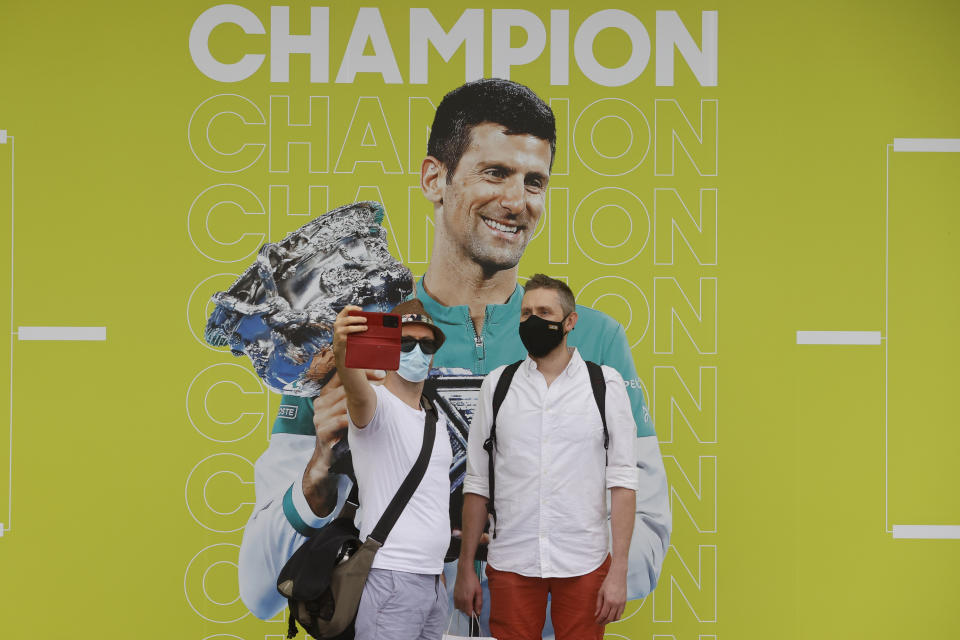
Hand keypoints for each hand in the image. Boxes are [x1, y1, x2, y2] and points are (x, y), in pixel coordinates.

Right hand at [302, 370, 383, 516]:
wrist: (329, 459)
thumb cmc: (345, 432)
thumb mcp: (351, 410)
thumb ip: (359, 394)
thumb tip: (383, 377)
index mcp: (327, 393)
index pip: (343, 374)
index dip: (362, 371)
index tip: (382, 372)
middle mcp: (321, 402)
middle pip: (346, 387)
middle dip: (367, 385)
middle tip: (385, 384)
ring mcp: (319, 416)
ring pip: (345, 403)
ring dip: (364, 403)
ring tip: (381, 401)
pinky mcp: (321, 430)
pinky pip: (342, 420)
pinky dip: (356, 419)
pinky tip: (368, 420)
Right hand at [332, 305, 366, 362]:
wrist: (340, 346)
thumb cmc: (347, 334)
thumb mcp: (347, 325)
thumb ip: (354, 320)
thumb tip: (366, 317)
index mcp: (340, 318)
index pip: (346, 309)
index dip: (354, 308)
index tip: (361, 310)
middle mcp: (338, 323)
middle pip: (348, 319)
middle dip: (358, 319)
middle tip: (365, 320)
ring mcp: (338, 331)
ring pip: (349, 328)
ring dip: (359, 327)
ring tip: (365, 328)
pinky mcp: (341, 339)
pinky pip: (350, 336)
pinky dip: (357, 335)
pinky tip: (361, 335)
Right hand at [453, 564, 482, 617]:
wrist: (464, 572)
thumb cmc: (473, 580)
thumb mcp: (479, 591)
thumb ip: (479, 603)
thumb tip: (478, 612)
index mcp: (467, 599)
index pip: (468, 613)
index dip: (473, 613)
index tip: (476, 609)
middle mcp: (460, 600)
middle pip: (464, 612)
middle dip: (469, 610)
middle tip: (473, 602)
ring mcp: (456, 598)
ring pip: (460, 609)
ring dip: (464, 607)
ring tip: (469, 599)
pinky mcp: (454, 595)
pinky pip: (456, 604)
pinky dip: (460, 604)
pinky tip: (464, 598)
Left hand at [594, 568, 626, 624]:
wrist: (618, 576)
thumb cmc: (608, 582)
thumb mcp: (600, 592)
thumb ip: (598, 604)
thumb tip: (596, 613)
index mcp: (609, 601)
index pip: (603, 615)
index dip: (599, 620)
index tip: (597, 621)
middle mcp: (616, 604)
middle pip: (610, 618)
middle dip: (604, 622)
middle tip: (600, 623)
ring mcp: (621, 604)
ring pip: (617, 618)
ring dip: (611, 620)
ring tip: (606, 620)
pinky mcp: (625, 602)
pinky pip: (621, 613)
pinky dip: (617, 616)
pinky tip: (612, 615)